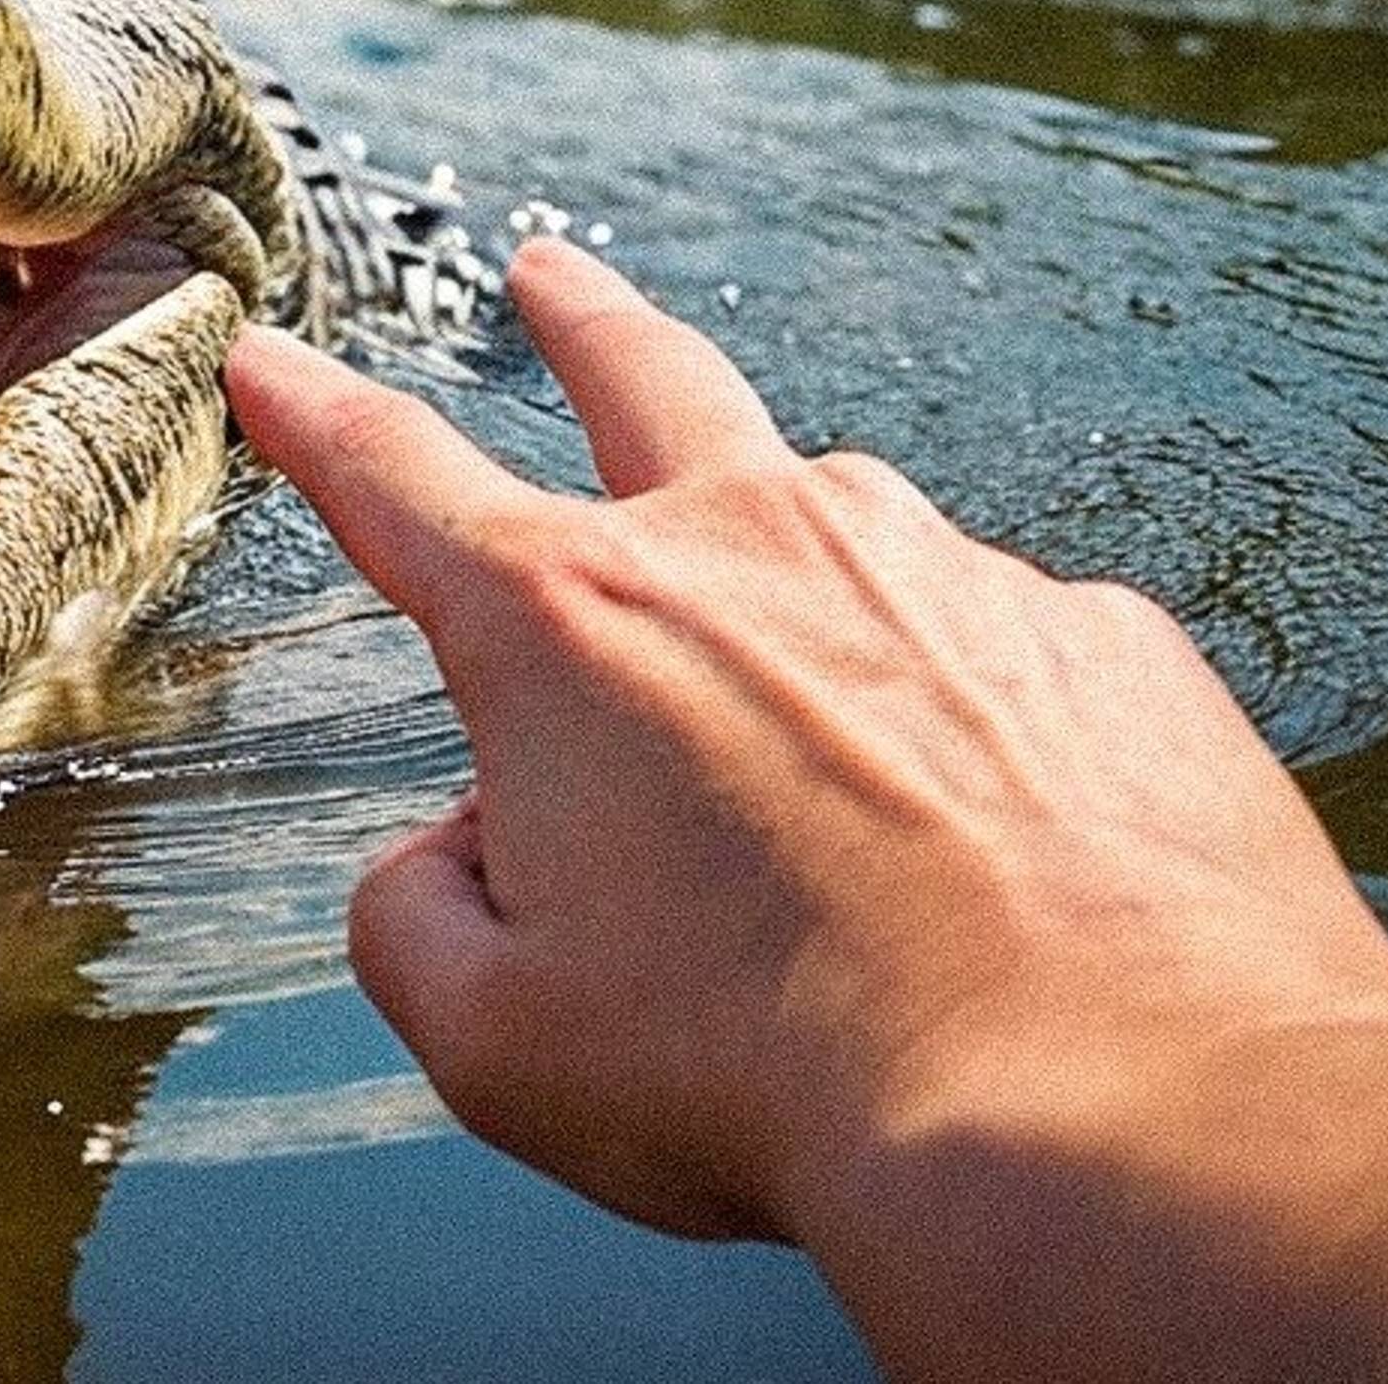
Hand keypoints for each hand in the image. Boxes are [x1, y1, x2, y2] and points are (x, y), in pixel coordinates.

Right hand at [226, 237, 1387, 1380]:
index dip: (316, 415)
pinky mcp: (1099, 642)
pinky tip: (985, 844)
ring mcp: (945, 573)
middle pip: (643, 377)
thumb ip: (414, 922)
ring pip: (840, 545)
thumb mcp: (499, 1039)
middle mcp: (754, 546)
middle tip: (552, 278)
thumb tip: (454, 861)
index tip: (275, 364)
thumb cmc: (778, 1074)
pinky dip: (968, 723)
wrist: (1112, 1109)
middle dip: (578, 320)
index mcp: (570, 626)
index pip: (395, 476)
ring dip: (801, 596)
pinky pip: (998, 660)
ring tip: (813, 746)